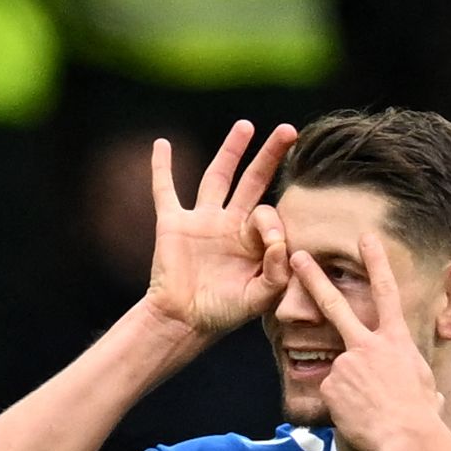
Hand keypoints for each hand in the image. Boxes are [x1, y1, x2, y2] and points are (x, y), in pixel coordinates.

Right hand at [142, 122, 296, 342]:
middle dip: (270, 156)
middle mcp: (228, 224)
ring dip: (230, 151)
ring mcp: (200, 221)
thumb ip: (277, 271)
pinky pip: (164, 191)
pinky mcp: (173, 225)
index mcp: (251, 240)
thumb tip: (280, 240)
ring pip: (216, 177)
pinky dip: (161, 168)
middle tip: (289, 130)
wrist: (183, 322)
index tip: (270, 241)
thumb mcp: (260, 297)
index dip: (272, 222)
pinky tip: (161, 144)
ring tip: (246, 127)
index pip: (268, 214)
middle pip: (252, 180)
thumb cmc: (223, 313)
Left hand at [290, 240, 449, 450]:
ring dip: (350, 391)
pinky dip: (342, 406)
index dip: (376, 262)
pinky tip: (357, 415)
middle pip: (334, 304)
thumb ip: (414, 376)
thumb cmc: (421, 414)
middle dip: (313, 278)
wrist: (406, 434)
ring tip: (369, 408)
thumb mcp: (424, 384)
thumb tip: (428, 392)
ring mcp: (346, 362)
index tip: (366, 237)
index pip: (386, 292)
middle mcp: (368, 344)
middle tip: (296, 257)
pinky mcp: (330, 384)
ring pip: (339, 372)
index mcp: (396, 340)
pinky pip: (332, 395)